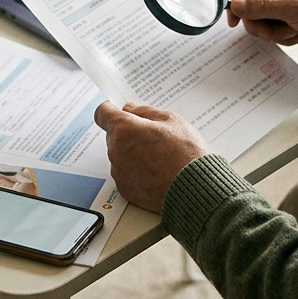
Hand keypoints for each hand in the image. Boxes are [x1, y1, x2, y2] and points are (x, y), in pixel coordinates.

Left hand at [94, 101, 208, 211]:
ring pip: (120, 156)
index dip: (111, 110)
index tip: (118, 112)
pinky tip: (156, 172)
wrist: (194, 189)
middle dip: (128, 134)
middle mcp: (116, 151)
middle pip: (114, 135)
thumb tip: (130, 109)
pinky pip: (125, 174)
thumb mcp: (171, 120)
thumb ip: (145, 111)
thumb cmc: (186, 153)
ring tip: (158, 158)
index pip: (103, 113)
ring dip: (132, 153)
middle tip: (152, 137)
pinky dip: (136, 172)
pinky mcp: (125, 189)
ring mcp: (119, 172)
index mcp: (125, 129)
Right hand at [225, 0, 297, 48]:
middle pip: (247, 5)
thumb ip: (261, 6)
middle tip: (273, 31)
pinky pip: (267, 28)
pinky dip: (279, 34)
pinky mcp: (280, 15)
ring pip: (256, 20)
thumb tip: (235, 5)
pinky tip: (295, 31)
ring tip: (291, 29)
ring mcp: (276, 0)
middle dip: (260, 22)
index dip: (236, 1)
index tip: (234, 21)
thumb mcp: (292, 7)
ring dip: (272, 31)